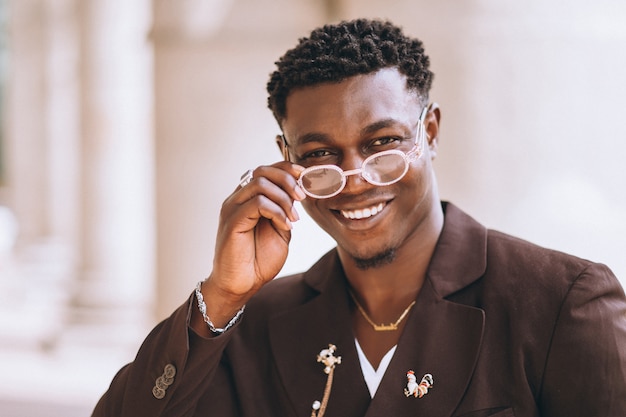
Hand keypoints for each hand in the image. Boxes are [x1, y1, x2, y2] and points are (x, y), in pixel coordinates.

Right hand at [194, 162, 305, 331]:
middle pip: (262, 171)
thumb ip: (286, 211)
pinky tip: (286, 227)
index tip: (304, 176)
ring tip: (293, 219)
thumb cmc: (258, 260)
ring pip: (260, 183)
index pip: (264, 171)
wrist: (241, 285)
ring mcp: (232, 209)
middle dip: (287, 180)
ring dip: (284, 198)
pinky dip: (277, 212)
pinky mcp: (232, 222)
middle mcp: (237, 200)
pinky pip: (257, 203)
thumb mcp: (280, 231)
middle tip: (302, 198)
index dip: (286, 169)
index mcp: (247, 199)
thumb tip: (299, 193)